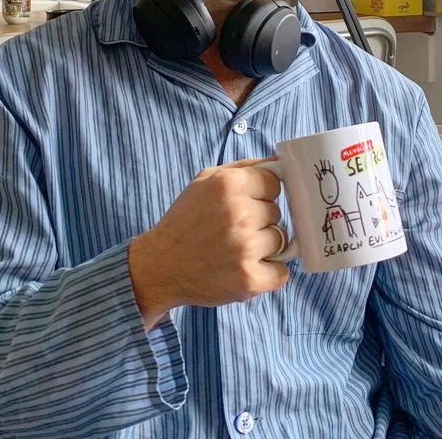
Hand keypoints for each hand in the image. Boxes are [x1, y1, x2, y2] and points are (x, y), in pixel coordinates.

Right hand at [128, 158, 287, 329]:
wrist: (159, 267)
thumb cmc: (185, 221)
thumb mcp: (205, 181)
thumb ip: (244, 167)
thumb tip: (280, 161)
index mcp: (230, 184)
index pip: (274, 183)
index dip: (261, 195)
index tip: (245, 204)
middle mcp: (239, 214)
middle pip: (277, 212)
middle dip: (260, 220)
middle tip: (233, 229)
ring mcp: (245, 248)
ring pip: (281, 240)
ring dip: (264, 246)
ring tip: (236, 249)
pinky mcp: (249, 279)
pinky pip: (282, 272)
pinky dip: (269, 273)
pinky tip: (245, 268)